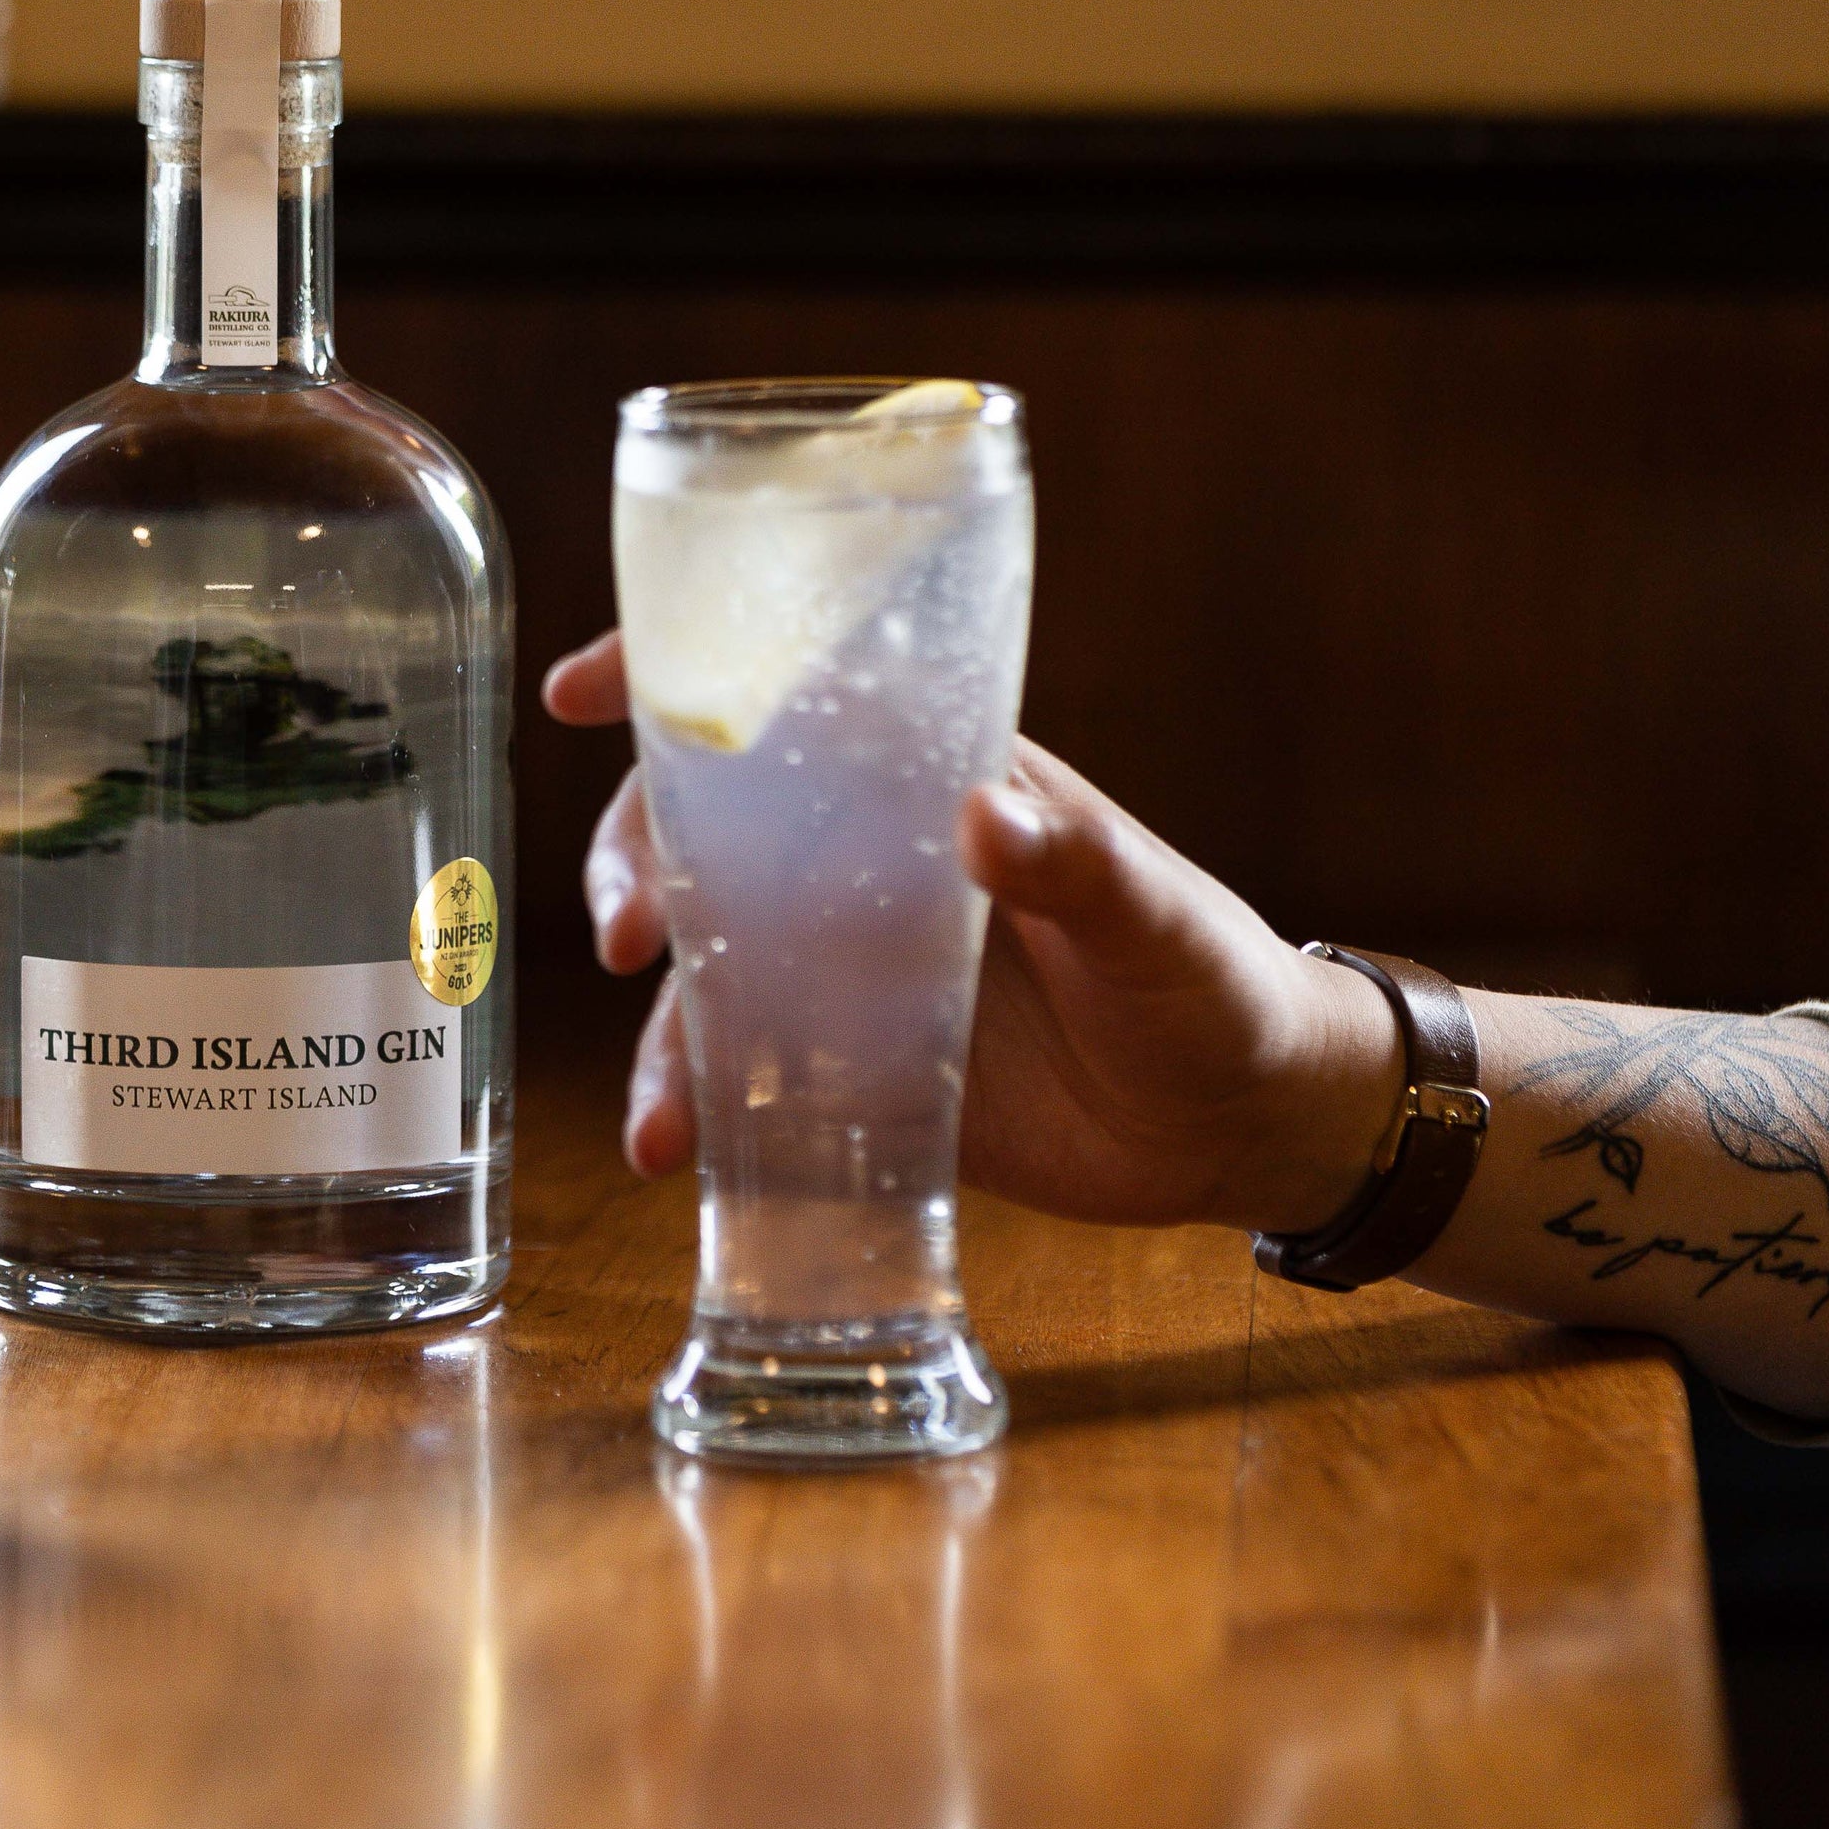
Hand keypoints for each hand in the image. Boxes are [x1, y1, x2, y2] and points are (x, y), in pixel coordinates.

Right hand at [543, 633, 1399, 1233]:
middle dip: (636, 863)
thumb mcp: (1154, 919)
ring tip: (659, 1111)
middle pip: (707, 830)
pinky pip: (744, 1075)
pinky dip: (694, 1108)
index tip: (584, 694)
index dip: (678, 674)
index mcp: (936, 782)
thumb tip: (981, 818)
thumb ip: (1075, 865)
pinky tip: (670, 1154)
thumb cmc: (1215, 985)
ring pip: (711, 965)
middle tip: (629, 934)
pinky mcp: (855, 1071)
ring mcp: (853, 969)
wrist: (1244, 1127)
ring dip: (659, 1025)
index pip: (792, 696)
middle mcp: (870, 865)